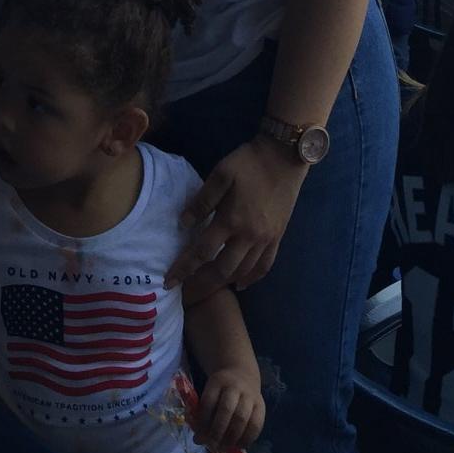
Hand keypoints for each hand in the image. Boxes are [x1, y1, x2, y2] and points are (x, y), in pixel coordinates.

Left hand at [169, 137, 308, 291]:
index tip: (169, 282)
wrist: (284, 157)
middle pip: (222, 270)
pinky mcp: (278, 238)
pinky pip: (265, 266)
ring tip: (206, 289)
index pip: (202, 252)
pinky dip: (252, 278)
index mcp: (231, 220)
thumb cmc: (249, 162)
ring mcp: (266, 239)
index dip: (184, 268)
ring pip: (243, 272)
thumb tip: (183, 224)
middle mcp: (249, 236)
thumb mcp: (220, 174)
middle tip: (186, 295)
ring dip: (223, 283)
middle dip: (201, 285)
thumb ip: (201, 201)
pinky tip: (240, 283)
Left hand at [195, 366, 265, 452]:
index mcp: (217, 382)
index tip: (198, 436)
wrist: (243, 374)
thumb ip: (204, 412)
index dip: (203, 421)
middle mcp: (234, 387)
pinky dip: (247, 438)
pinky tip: (239, 445)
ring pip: (242, 418)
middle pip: (226, 409)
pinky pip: (256, 424)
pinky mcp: (261, 405)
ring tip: (225, 448)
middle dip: (218, 431)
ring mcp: (249, 395)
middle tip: (212, 445)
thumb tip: (198, 439)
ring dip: (232, 437)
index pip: (208, 401)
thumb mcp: (210, 392)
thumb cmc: (221, 390)